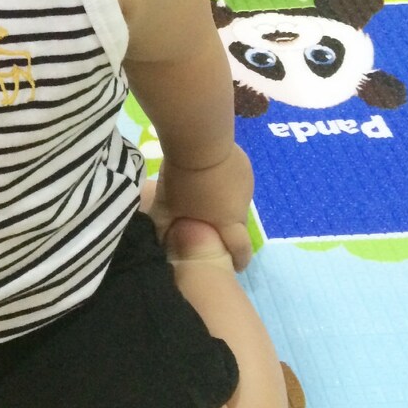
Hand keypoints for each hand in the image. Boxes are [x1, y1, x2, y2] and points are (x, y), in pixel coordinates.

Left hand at [147, 143, 254, 270]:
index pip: (241, 249)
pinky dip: (225, 182)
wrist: (199, 141)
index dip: (239, 259)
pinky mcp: (244, 165)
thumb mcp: (166, 208)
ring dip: (225, 202)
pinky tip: (210, 174)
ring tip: (206, 196)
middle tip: (209, 224)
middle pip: (237, 224)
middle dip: (226, 228)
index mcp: (228, 222)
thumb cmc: (182, 181)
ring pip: (237, 201)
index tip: (236, 266)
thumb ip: (165, 229)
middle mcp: (243, 206)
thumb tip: (161, 243)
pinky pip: (236, 181)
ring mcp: (246, 184)